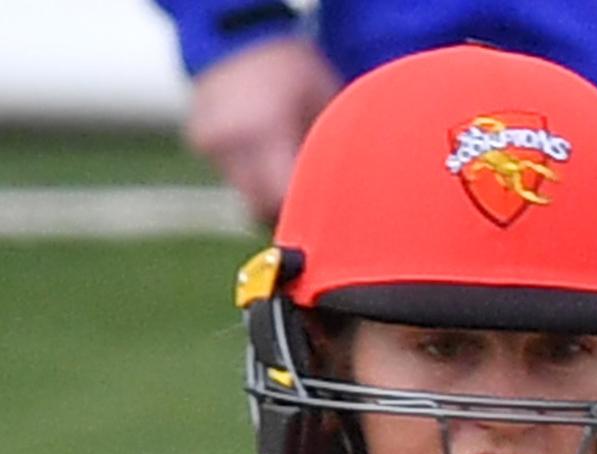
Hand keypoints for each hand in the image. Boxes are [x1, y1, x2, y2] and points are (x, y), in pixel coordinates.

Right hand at [186, 38, 340, 225]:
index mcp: (264, 129)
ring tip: (288, 166)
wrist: (238, 34)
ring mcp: (208, 143)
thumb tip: (340, 200)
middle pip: (258, 208)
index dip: (303, 215)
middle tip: (310, 202)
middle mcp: (229, 140)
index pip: (281, 200)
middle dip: (285, 212)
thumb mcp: (324, 105)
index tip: (321, 218)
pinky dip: (252, 176)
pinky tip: (266, 153)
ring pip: (245, 197)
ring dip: (268, 194)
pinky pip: (233, 178)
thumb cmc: (294, 70)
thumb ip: (327, 154)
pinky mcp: (198, 144)